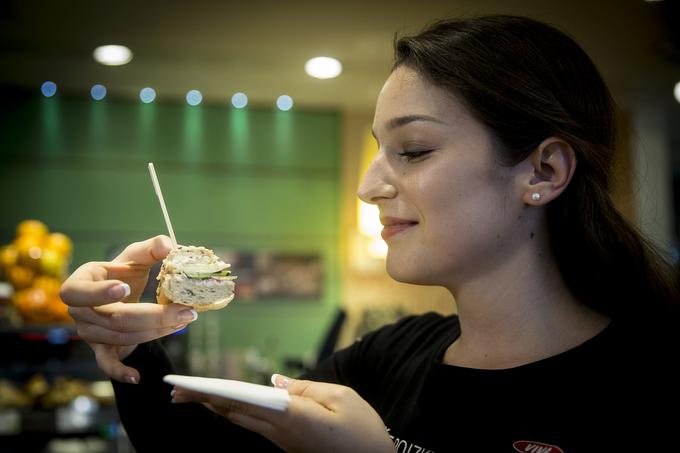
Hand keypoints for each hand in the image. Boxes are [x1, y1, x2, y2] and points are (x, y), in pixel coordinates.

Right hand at [60, 235, 197, 383]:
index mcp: (81, 283)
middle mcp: (80, 311)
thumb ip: (151, 248)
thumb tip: (168, 245)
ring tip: (185, 319)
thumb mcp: (134, 257)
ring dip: (157, 331)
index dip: (99, 292)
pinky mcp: (100, 349)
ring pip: (123, 337)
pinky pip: (107, 364)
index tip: (125, 289)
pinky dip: (120, 372)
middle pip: (114, 318)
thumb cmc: (123, 274)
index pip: (78, 291)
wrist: (117, 298)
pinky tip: (137, 377)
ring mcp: (89, 333)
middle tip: (184, 311)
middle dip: (153, 316)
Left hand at [172, 375, 394, 452]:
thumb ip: (307, 387)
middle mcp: (282, 432)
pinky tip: (225, 406)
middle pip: (236, 414)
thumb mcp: (342, 398)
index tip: (189, 388)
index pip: (244, 402)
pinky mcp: (289, 444)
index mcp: (294, 419)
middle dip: (204, 401)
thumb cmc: (363, 430)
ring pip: (242, 421)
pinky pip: (255, 425)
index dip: (214, 393)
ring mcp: (284, 441)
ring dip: (215, 407)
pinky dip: (234, 412)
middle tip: (176, 392)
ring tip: (192, 397)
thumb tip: (276, 382)